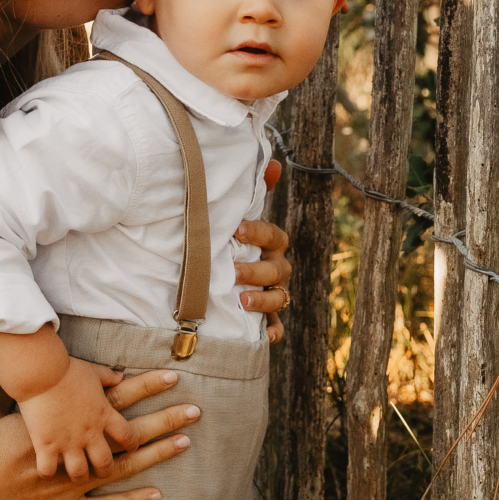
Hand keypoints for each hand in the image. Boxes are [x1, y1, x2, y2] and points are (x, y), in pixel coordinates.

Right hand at [0, 370, 199, 499]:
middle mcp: (68, 451)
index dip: (142, 387)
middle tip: (196, 410)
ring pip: (123, 468)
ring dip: (156, 456)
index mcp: (55, 423)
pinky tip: (157, 494)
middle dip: (163, 420)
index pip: (109, 400)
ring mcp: (68, 484)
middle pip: (126, 434)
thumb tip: (32, 380)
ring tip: (185, 443)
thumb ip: (15, 399)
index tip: (170, 377)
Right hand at [19, 357, 139, 479]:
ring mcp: (67, 441)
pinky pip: (49, 470)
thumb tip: (120, 376)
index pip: (127, 436)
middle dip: (105, 470)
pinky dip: (47, 472)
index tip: (131, 448)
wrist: (41, 371)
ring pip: (79, 473)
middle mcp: (89, 432)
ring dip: (79, 475)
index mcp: (103, 414)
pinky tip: (45, 470)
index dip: (132, 444)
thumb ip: (107, 377)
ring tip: (75, 476)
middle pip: (105, 463)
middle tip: (101, 471)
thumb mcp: (92, 372)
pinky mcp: (45, 444)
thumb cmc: (66, 368)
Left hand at [235, 158, 290, 343]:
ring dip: (263, 301)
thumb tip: (276, 163)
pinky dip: (273, 331)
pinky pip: (276, 326)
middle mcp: (276, 268)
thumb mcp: (238, 216)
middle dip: (257, 271)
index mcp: (271, 245)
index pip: (274, 236)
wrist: (219, 276)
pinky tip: (268, 336)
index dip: (259, 233)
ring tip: (242, 301)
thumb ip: (256, 191)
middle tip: (233, 272)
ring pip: (279, 298)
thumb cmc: (231, 240)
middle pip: (277, 271)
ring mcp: (273, 293)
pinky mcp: (266, 317)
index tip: (238, 230)